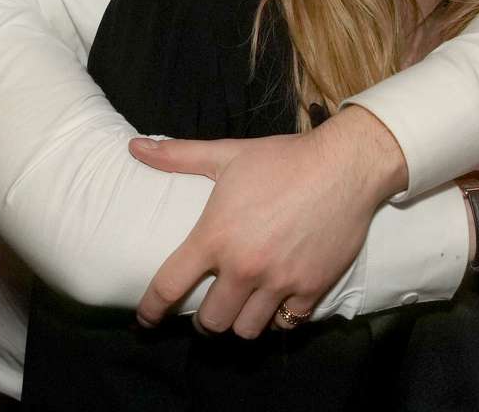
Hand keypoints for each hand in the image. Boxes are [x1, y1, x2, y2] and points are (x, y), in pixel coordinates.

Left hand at [129, 105, 407, 338]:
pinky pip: (285, 324)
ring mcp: (280, 282)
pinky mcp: (311, 289)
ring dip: (239, 323)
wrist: (345, 166)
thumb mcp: (227, 155)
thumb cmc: (283, 159)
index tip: (145, 320)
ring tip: (240, 308)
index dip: (151, 309)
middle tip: (209, 306)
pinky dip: (277, 319)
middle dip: (204, 319)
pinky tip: (276, 303)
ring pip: (246, 330)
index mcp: (216, 236)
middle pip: (210, 322)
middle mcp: (245, 267)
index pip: (169, 286)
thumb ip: (178, 156)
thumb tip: (134, 148)